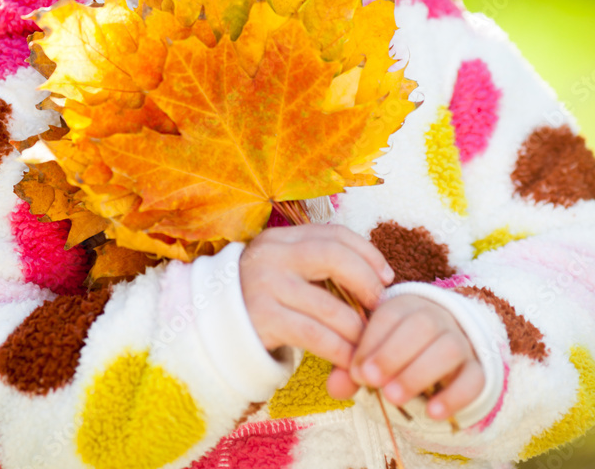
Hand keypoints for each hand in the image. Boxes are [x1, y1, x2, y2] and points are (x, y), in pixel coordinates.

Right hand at [240, 224, 393, 369]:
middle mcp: (272, 254)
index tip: (386, 276)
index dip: (367, 252)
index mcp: (282, 238)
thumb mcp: (284, 271)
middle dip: (366, 281)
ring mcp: (265, 285)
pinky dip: (339, 350)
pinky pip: (314, 334)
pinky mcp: (262, 319)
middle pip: (334, 255)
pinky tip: (350, 361)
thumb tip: (375, 279)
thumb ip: (317, 268)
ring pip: (328, 304)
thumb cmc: (259, 301)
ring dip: (357, 328)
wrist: (208, 329)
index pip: (334, 233)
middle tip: (380, 307)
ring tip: (370, 343)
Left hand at [326, 294, 484, 420]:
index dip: (372, 341)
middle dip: (393, 354)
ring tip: (393, 397)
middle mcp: (437, 317)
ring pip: (448, 349)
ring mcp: (461, 342)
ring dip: (418, 373)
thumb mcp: (375, 352)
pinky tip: (432, 412)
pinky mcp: (477, 369)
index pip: (391, 313)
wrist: (444, 349)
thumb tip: (335, 388)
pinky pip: (474, 378)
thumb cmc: (398, 349)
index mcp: (407, 305)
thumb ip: (355, 367)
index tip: (357, 370)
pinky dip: (454, 395)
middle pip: (422, 325)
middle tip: (372, 382)